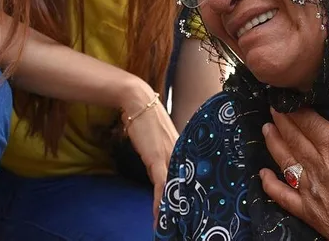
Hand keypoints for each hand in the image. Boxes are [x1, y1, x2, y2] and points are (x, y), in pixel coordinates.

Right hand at [120, 80, 178, 224]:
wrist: (138, 102)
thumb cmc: (145, 119)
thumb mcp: (156, 141)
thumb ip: (160, 156)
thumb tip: (157, 171)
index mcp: (182, 150)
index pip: (188, 177)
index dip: (189, 195)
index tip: (190, 211)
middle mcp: (181, 153)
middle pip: (186, 186)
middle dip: (185, 207)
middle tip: (185, 224)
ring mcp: (171, 155)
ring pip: (175, 188)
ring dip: (173, 209)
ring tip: (172, 226)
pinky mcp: (158, 157)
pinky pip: (161, 184)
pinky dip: (161, 201)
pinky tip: (159, 215)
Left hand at [259, 85, 328, 240]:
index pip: (310, 122)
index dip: (296, 108)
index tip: (285, 96)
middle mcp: (318, 167)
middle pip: (294, 138)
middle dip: (282, 121)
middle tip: (271, 106)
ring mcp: (310, 190)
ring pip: (285, 161)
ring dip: (274, 143)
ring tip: (265, 129)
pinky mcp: (308, 211)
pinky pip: (283, 196)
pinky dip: (270, 184)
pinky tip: (262, 175)